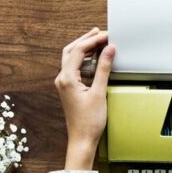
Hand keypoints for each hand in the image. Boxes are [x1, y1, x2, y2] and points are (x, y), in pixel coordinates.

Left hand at [54, 28, 115, 169]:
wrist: (82, 140)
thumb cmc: (89, 121)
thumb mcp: (100, 92)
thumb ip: (104, 68)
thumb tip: (109, 50)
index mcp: (67, 78)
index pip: (79, 50)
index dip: (93, 40)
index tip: (107, 36)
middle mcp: (62, 79)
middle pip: (72, 50)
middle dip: (86, 39)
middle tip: (100, 32)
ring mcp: (65, 84)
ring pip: (71, 58)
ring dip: (84, 48)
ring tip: (98, 40)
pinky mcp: (69, 88)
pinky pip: (75, 68)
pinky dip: (85, 59)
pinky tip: (95, 58)